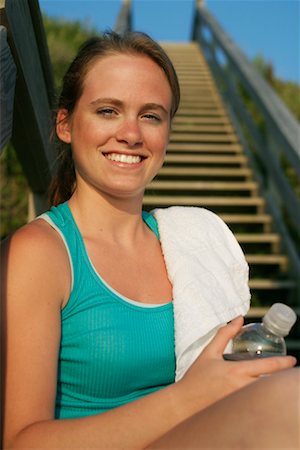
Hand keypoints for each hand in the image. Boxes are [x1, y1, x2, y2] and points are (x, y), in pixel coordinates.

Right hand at [176, 316, 296, 412]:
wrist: (185, 403)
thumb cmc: (196, 377)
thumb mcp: (209, 352)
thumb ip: (225, 334)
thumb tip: (239, 319)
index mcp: (236, 371)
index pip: (266, 367)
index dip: (283, 363)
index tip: (292, 360)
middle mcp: (241, 387)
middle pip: (270, 383)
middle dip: (280, 376)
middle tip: (286, 369)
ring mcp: (241, 401)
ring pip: (263, 393)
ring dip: (270, 386)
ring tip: (274, 379)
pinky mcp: (238, 410)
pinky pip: (254, 401)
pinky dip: (260, 395)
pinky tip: (260, 392)